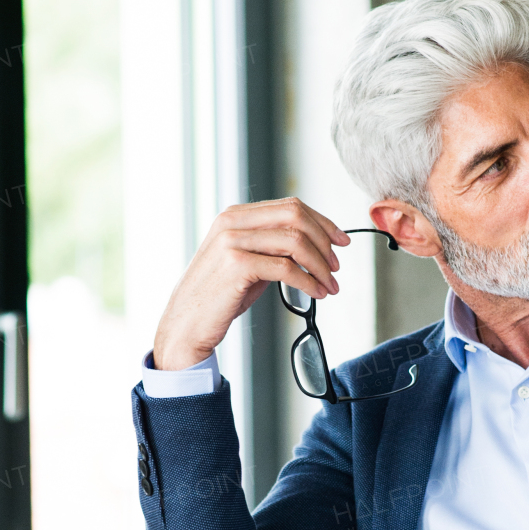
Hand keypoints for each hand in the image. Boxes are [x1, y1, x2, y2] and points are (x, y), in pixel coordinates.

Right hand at [152, 199, 348, 370]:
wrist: (187, 323)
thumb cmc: (219, 295)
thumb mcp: (247, 261)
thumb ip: (272, 246)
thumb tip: (314, 244)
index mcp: (236, 215)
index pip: (291, 206)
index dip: (322, 222)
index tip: (341, 241)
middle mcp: (233, 222)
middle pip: (296, 217)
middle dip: (324, 241)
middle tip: (336, 265)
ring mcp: (233, 241)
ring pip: (295, 241)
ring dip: (320, 266)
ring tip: (329, 285)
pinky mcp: (236, 265)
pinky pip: (286, 268)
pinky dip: (308, 281)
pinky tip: (316, 293)